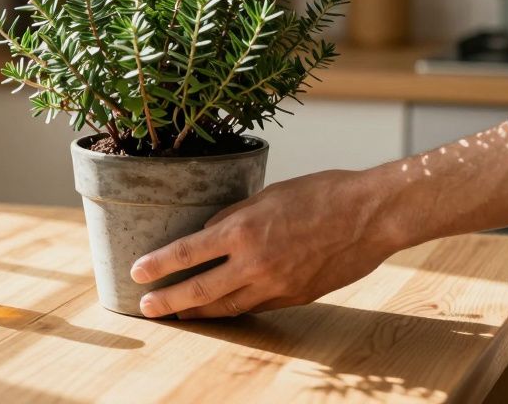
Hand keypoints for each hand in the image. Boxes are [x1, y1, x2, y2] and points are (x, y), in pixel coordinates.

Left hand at [130, 170, 399, 318]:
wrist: (371, 216)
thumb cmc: (322, 194)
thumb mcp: (268, 195)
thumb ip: (235, 216)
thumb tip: (208, 232)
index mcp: (244, 230)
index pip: (187, 253)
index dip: (158, 265)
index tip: (136, 272)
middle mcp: (255, 263)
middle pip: (200, 290)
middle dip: (168, 301)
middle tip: (145, 308)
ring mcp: (276, 285)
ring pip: (227, 306)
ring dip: (198, 311)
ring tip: (177, 313)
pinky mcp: (296, 297)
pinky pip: (256, 306)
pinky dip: (234, 308)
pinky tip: (221, 308)